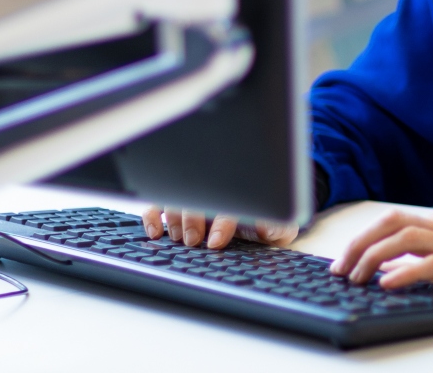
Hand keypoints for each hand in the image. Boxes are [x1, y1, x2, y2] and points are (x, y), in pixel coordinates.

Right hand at [140, 205, 297, 248]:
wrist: (260, 218)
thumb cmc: (267, 225)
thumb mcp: (280, 228)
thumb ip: (277, 227)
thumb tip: (268, 226)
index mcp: (242, 193)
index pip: (229, 203)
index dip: (221, 223)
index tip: (215, 242)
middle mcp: (216, 190)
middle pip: (197, 196)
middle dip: (192, 219)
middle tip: (193, 241)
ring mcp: (196, 196)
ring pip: (176, 198)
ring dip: (174, 219)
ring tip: (179, 239)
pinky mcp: (179, 204)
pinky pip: (158, 204)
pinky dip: (152, 216)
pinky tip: (155, 232)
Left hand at [329, 208, 432, 311]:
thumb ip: (423, 261)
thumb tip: (387, 270)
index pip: (394, 219)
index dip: (363, 237)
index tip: (343, 260)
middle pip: (392, 222)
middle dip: (360, 243)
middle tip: (340, 269)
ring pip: (406, 237)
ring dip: (374, 256)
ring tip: (356, 277)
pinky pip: (431, 263)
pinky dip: (405, 272)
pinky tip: (387, 283)